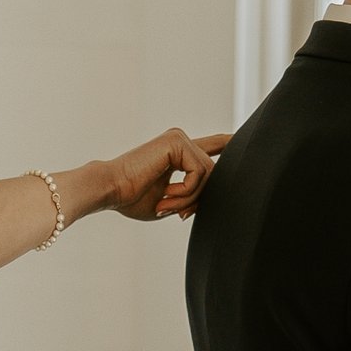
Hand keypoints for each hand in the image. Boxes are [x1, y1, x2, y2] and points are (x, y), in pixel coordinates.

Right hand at [106, 130, 226, 222]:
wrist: (110, 190)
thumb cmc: (131, 198)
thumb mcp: (170, 201)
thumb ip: (192, 196)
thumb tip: (213, 197)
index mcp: (176, 153)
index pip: (209, 145)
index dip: (227, 142)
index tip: (240, 137)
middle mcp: (179, 141)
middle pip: (212, 172)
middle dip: (197, 198)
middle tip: (176, 213)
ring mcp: (179, 139)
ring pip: (208, 174)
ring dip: (189, 197)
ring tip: (165, 204)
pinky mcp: (177, 142)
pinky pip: (199, 172)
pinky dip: (186, 191)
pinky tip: (166, 193)